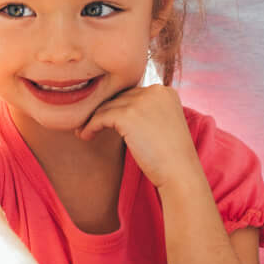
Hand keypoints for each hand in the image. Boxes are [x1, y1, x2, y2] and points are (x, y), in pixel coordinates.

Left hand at [78, 84, 201, 192]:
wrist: (179, 173)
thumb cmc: (170, 156)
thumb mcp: (163, 124)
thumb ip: (146, 112)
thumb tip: (117, 110)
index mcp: (165, 92)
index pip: (133, 93)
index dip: (118, 107)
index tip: (105, 119)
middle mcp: (155, 91)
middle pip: (119, 97)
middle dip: (103, 111)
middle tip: (89, 124)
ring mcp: (141, 101)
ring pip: (107, 106)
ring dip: (93, 119)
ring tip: (84, 132)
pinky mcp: (128, 115)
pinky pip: (100, 117)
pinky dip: (90, 126)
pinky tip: (86, 136)